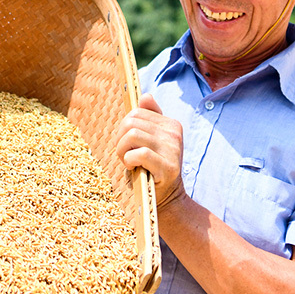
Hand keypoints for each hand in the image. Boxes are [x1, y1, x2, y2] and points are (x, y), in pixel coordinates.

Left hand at [115, 93, 186, 209]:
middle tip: (125, 154)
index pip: (137, 111)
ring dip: (122, 150)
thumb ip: (150, 119)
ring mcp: (172, 149)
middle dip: (120, 139)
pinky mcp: (168, 166)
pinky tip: (133, 168)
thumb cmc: (153, 167)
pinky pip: (139, 153)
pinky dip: (129, 161)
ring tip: (128, 161)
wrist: (168, 197)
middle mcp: (174, 133)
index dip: (124, 127)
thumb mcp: (153, 141)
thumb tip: (145, 96)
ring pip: (132, 135)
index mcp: (171, 124)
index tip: (127, 144)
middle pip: (131, 121)